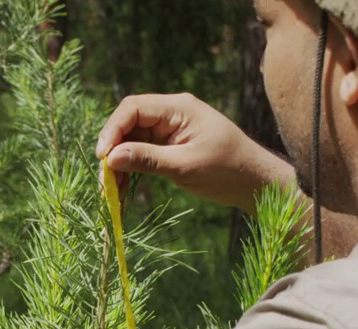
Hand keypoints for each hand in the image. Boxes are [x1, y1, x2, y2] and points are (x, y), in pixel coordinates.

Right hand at [97, 93, 293, 213]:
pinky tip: (122, 189)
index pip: (133, 108)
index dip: (113, 130)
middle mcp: (171, 113)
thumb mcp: (185, 166)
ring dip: (119, 163)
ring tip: (111, 191)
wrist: (254, 182)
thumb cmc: (227, 170)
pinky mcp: (170, 144)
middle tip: (104, 180)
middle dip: (113, 150)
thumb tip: (111, 158)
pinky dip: (131, 169)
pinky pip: (141, 152)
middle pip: (129, 123)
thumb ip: (148, 159)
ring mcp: (170, 128)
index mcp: (179, 108)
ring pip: (132, 140)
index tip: (103, 157)